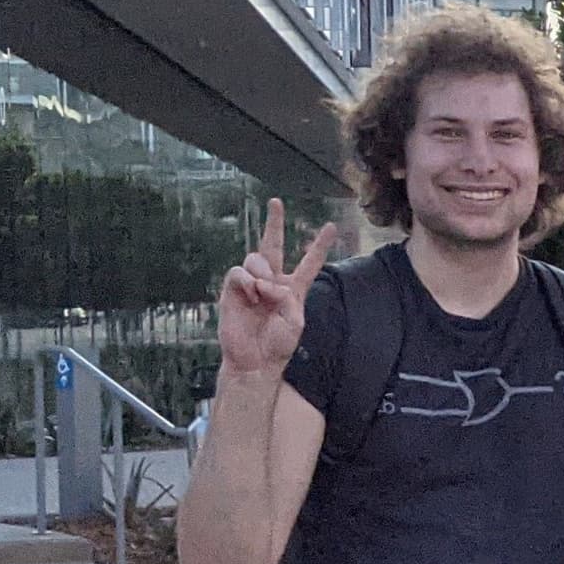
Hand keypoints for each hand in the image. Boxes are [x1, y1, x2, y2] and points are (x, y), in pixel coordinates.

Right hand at [217, 199, 336, 382]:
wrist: (255, 361)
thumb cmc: (277, 345)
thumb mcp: (295, 320)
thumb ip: (289, 297)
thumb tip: (269, 283)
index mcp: (292, 289)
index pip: (308, 263)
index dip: (319, 246)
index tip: (330, 227)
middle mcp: (271, 282)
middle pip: (272, 245)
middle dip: (274, 223)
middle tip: (276, 202)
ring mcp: (250, 285)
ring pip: (256, 258)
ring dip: (262, 273)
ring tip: (263, 293)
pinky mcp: (232, 291)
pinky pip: (238, 272)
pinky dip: (247, 281)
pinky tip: (251, 294)